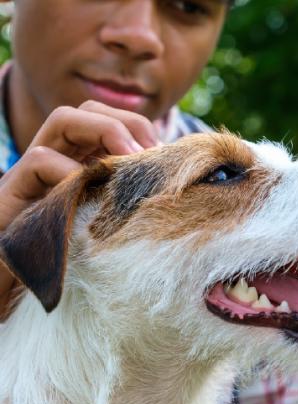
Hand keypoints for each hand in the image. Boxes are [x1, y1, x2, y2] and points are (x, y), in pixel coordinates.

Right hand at [0, 100, 158, 315]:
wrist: (21, 286)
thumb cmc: (71, 258)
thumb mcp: (106, 224)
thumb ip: (126, 200)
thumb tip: (169, 186)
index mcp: (81, 163)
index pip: (108, 121)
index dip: (138, 127)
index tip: (164, 155)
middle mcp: (59, 159)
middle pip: (88, 110)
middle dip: (126, 122)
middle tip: (151, 153)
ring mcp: (35, 172)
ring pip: (63, 120)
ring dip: (105, 131)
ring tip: (130, 160)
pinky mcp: (13, 191)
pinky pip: (40, 161)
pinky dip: (72, 170)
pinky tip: (93, 192)